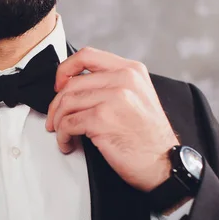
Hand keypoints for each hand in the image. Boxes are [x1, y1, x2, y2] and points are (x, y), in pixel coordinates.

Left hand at [45, 48, 178, 191]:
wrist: (163, 164)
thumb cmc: (149, 137)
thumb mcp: (139, 97)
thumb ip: (113, 84)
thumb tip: (77, 85)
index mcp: (131, 70)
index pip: (87, 55)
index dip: (65, 69)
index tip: (59, 85)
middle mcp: (123, 80)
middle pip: (72, 83)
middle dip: (57, 104)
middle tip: (55, 119)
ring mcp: (113, 98)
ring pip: (67, 103)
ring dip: (58, 122)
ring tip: (62, 134)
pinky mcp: (102, 119)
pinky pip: (68, 123)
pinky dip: (62, 136)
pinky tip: (68, 143)